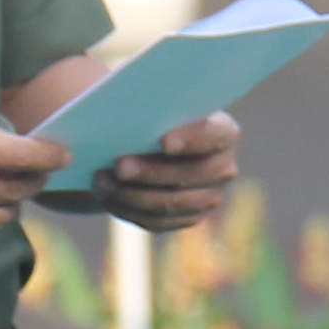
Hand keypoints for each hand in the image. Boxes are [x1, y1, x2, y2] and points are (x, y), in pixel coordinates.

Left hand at [96, 110, 240, 235]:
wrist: (151, 145)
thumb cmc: (156, 117)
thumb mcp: (157, 108)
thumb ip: (153, 113)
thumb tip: (128, 121)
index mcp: (223, 133)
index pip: (215, 136)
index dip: (191, 140)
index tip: (164, 142)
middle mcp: (223, 168)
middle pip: (190, 175)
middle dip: (151, 172)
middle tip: (120, 166)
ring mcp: (208, 198)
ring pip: (172, 202)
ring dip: (134, 194)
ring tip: (104, 181)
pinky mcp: (187, 218)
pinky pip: (158, 220)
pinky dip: (130, 209)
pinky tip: (107, 195)